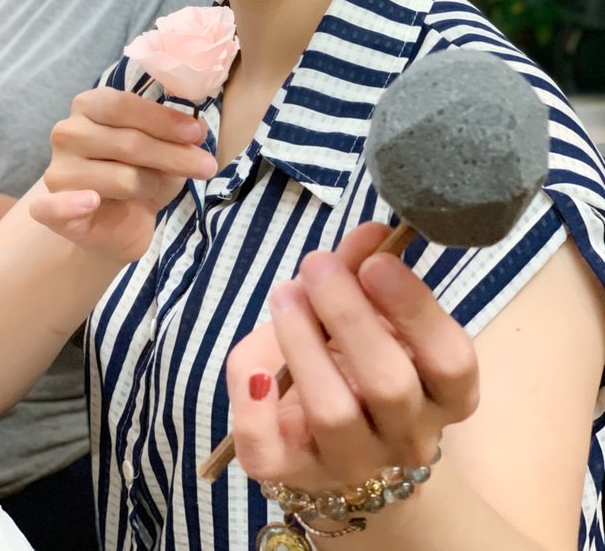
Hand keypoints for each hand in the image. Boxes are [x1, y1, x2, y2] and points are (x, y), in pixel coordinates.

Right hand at [31, 87, 216, 261]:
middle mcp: (67, 132)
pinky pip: (55, 206)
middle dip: (172, 155)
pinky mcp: (50, 209)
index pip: (123, 105)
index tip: (197, 133)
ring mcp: (57, 170)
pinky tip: (90, 201)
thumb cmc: (140, 175)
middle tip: (207, 166)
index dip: (163, 119)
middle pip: (127, 141)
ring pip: (120, 176)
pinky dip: (72, 204)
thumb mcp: (165, 150)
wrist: (117, 224)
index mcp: (89, 106)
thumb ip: (177, 136)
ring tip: (155, 188)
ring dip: (150, 184)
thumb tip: (199, 128)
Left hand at [226, 222, 478, 492]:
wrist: (330, 441)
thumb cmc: (358, 359)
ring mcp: (351, 463)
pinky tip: (254, 368)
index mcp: (444, 395)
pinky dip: (255, 408)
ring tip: (285, 293)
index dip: (416, 311)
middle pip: (390, 385)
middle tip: (317, 265)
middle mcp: (407, 437)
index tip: (377, 262)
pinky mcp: (291, 474)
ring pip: (333, 412)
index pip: (450, 362)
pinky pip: (270, 451)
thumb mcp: (369, 310)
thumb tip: (373, 230)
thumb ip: (367, 268)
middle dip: (349, 316)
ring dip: (303, 343)